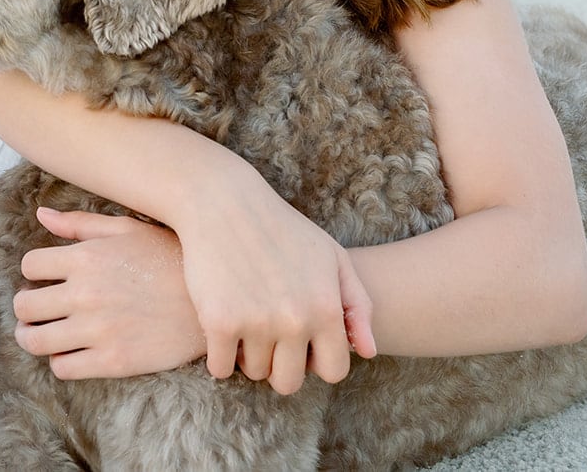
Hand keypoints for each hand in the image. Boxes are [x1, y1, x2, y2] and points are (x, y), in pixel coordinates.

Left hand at [13, 208, 206, 378]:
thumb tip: (42, 214)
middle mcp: (84, 294)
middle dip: (27, 306)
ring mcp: (96, 330)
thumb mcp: (129, 228)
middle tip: (39, 309)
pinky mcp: (112, 361)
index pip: (30, 266)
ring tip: (43, 334)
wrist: (212, 301)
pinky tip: (73, 351)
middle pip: (24, 306)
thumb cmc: (171, 258)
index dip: (35, 272)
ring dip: (32, 337)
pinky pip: (62, 367)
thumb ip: (82, 224)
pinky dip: (60, 360)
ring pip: (34, 341)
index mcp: (86, 257)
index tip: (46, 279)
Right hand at [173, 178, 376, 394]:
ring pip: (254, 373)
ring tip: (246, 320)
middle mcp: (295, 320)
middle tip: (270, 335)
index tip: (302, 341)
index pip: (333, 371)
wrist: (225, 203)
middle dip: (280, 365)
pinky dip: (219, 356)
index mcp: (326, 308)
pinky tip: (222, 327)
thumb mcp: (331, 258)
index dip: (317, 360)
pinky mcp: (219, 322)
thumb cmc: (283, 230)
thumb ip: (357, 306)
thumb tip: (368, 352)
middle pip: (289, 382)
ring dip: (248, 355)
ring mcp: (256, 323)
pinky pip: (220, 369)